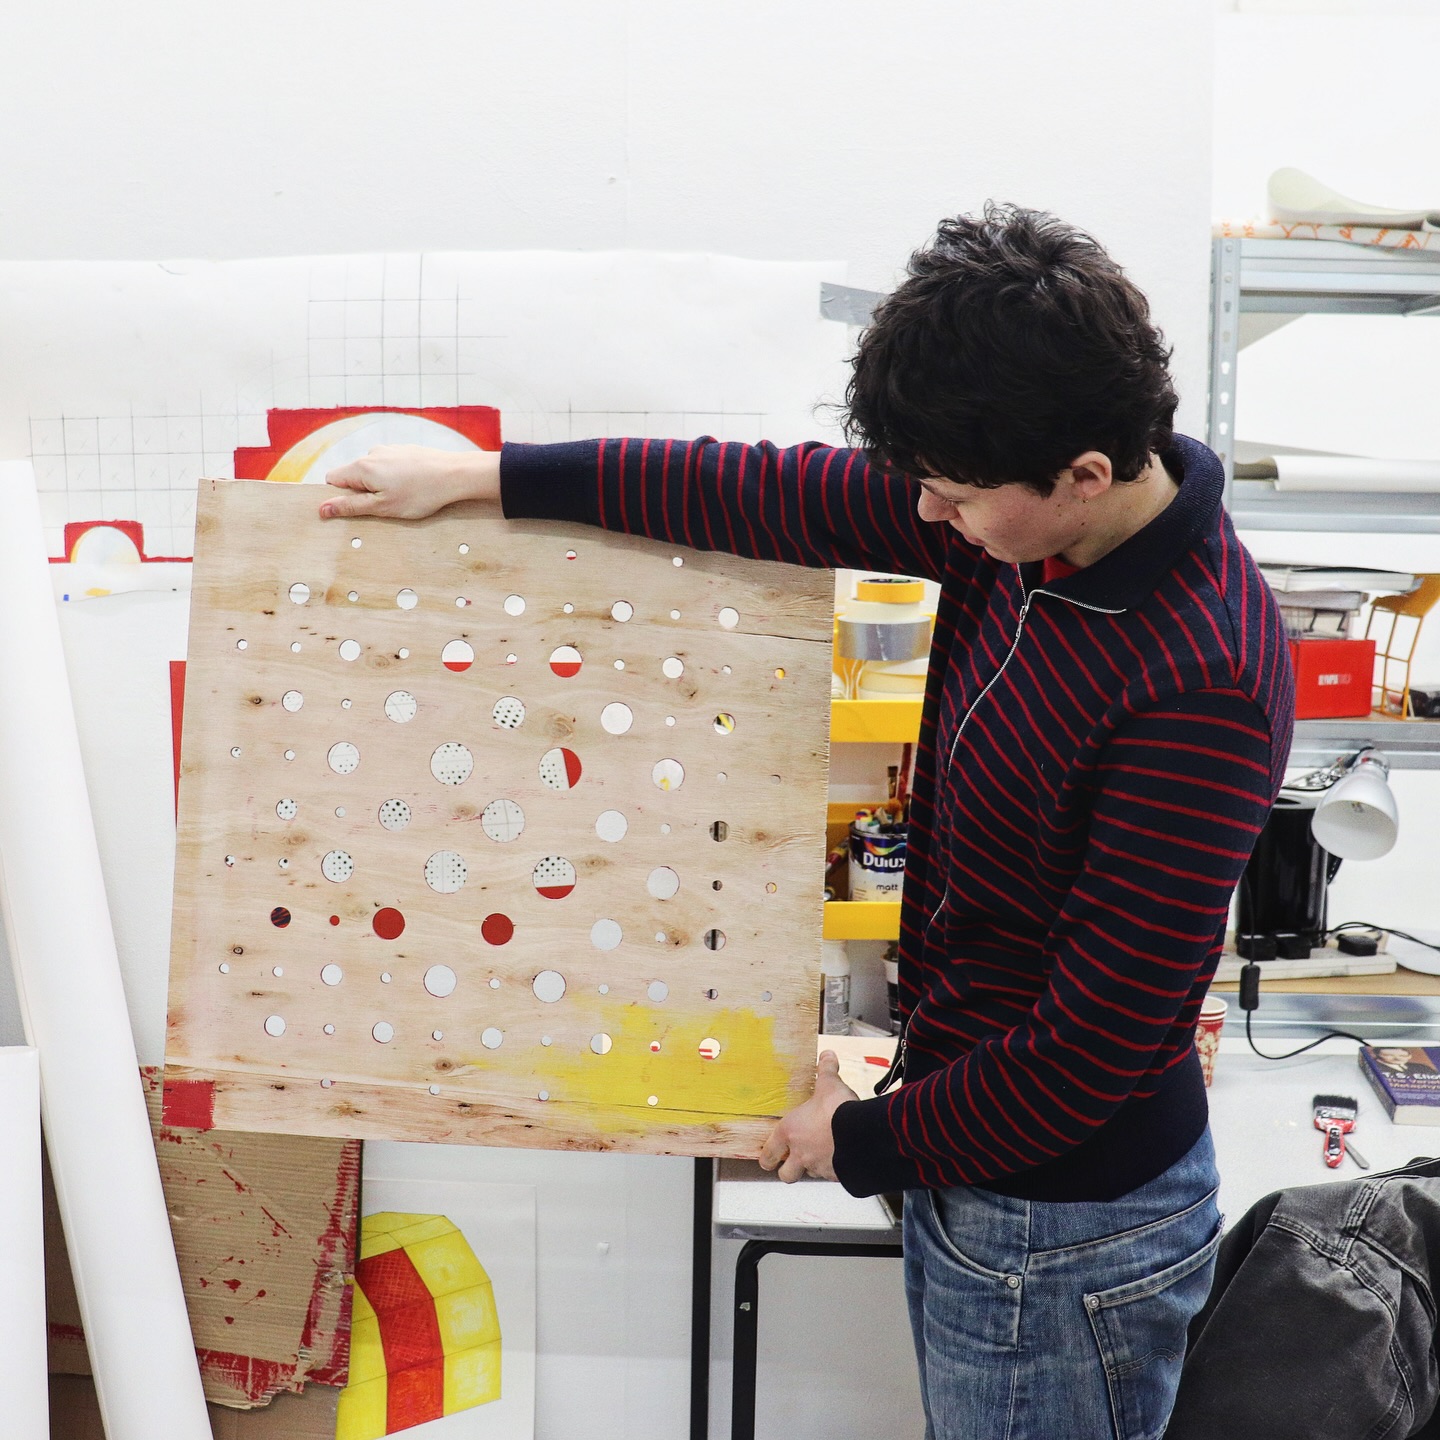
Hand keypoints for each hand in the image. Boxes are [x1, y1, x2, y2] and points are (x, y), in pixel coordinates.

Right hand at [319, 445, 499, 521]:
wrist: (455, 475)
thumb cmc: (420, 494)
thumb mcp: (382, 507)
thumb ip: (351, 507)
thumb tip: (322, 509)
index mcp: (362, 467)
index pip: (332, 479)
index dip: (338, 496)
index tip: (354, 509)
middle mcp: (372, 453)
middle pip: (353, 475)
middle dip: (362, 493)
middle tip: (384, 507)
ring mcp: (390, 450)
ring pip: (373, 472)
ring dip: (380, 486)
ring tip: (403, 498)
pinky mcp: (405, 451)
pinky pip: (390, 467)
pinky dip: (395, 478)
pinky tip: (413, 488)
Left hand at [758, 1051, 858, 1182]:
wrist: (862, 1134)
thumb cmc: (838, 1111)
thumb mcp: (829, 1085)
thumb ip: (826, 1070)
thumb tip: (827, 1055)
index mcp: (790, 1132)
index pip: (768, 1153)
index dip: (767, 1157)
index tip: (767, 1158)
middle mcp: (801, 1153)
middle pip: (785, 1175)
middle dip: (787, 1171)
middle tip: (790, 1164)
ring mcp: (819, 1167)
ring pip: (810, 1174)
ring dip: (813, 1166)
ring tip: (821, 1155)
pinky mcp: (837, 1175)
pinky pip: (832, 1175)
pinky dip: (834, 1169)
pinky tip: (841, 1158)